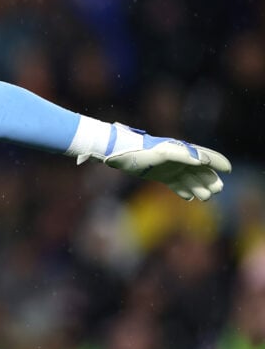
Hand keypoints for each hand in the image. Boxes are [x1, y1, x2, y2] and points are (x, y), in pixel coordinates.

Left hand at [98, 124, 229, 200]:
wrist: (121, 154)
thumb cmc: (142, 151)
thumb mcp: (164, 153)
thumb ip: (184, 156)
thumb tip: (203, 161)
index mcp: (182, 151)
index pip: (205, 156)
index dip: (217, 162)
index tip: (229, 169)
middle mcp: (178, 159)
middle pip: (200, 170)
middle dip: (210, 179)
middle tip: (217, 190)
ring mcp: (170, 168)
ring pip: (190, 179)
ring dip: (199, 187)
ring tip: (205, 197)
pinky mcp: (161, 175)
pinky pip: (176, 184)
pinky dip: (183, 190)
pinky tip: (189, 197)